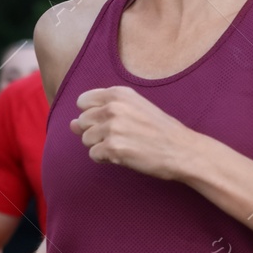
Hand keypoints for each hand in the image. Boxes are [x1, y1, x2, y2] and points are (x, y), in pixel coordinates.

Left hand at [70, 86, 202, 180]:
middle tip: (120, 136)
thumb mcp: (133, 109)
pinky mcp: (113, 147)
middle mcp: (113, 107)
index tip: (110, 121)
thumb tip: (71, 124)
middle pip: (82, 122)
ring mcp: (112, 127)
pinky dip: (105, 158)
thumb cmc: (158, 130)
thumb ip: (101, 112)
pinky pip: (93, 155)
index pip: (82, 102)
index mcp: (118, 93)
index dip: (92, 115)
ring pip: (86, 140)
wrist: (182, 150)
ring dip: (100, 146)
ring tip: (123, 145)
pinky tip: (123, 155)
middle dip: (95, 132)